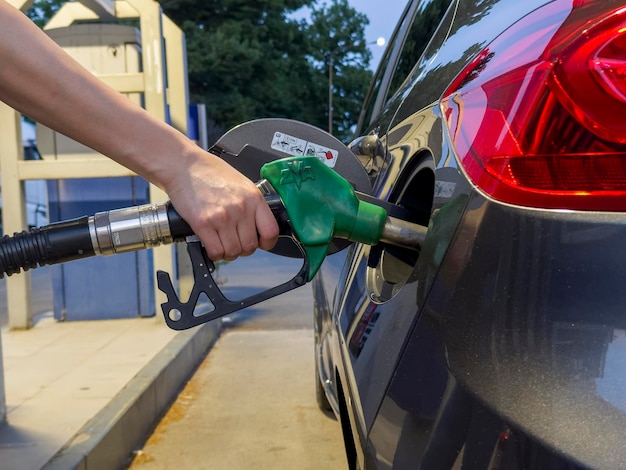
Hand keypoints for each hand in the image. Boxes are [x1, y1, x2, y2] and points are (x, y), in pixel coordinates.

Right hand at [164, 147, 278, 260]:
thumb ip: (252, 205)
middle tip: (235, 242)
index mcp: (253, 198)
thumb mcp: (242, 184)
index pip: (271, 231)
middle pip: (250, 246)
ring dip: (228, 253)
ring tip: (222, 243)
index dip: (267, 243)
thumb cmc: (211, 173)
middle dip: (243, 249)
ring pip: (233, 252)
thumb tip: (257, 227)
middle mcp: (240, 208)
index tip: (261, 243)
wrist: (185, 165)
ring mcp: (222, 217)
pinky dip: (214, 253)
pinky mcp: (203, 224)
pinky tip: (211, 244)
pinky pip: (215, 251)